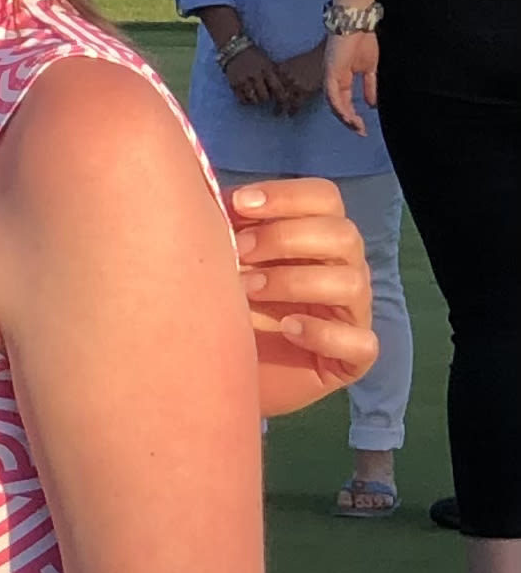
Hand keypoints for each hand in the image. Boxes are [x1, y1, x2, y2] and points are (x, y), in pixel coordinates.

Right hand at [218, 41, 288, 109]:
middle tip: (266, 96)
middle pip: (264, 97)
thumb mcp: (268, 62)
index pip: (277, 88)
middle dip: (267, 98)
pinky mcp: (234, 85)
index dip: (281, 96)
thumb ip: (276, 73)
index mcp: (266, 69)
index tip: (282, 100)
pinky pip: (242, 99)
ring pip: (253, 100)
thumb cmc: (255, 57)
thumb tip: (286, 87)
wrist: (235, 50)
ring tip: (257, 97)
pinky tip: (248, 97)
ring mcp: (244, 81)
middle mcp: (255, 76)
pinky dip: (247, 101)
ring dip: (257, 100)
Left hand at [225, 179, 379, 413]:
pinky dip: (323, 332)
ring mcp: (352, 314)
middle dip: (284, 238)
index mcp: (317, 239)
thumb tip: (211, 192)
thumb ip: (228, 230)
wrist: (217, 380)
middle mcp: (343, 270)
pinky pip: (360, 342)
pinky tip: (287, 329)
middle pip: (342, 234)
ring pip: (351, 282)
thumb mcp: (221, 267)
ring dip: (294, 281)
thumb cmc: (223, 314)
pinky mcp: (352, 359)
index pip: (325, 199)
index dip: (286, 196)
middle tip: (238, 252)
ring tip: (247, 292)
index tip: (238, 204)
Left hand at [270, 46, 326, 115]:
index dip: (264, 90)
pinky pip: (295, 104)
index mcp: (282, 68)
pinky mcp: (305, 90)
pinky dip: (292, 110)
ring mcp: (295, 84)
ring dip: (279, 109)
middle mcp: (286, 77)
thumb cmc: (310, 58)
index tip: (260, 95)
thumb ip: (284, 70)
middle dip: (269, 100)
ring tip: (276, 114)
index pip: (268, 82)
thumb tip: (275, 78)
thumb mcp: (293, 61)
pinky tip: (291, 115)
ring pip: (282, 100)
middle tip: (264, 107)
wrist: (325, 56)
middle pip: (274, 92)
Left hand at [325, 27, 379, 129]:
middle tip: (360, 132)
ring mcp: (330, 77)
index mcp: (342, 79)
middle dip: (349, 121)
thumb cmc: (362, 40)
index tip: (363, 128)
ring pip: (334, 104)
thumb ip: (369, 87)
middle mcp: (334, 81)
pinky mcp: (330, 72)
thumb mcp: (369, 69)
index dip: (353, 116)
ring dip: (344, 117)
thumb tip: (372, 105)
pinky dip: (339, 106)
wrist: (357, 23)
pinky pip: (332, 94)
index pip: (345, 102)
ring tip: (356, 126)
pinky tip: (347, 116)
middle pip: (338, 107)